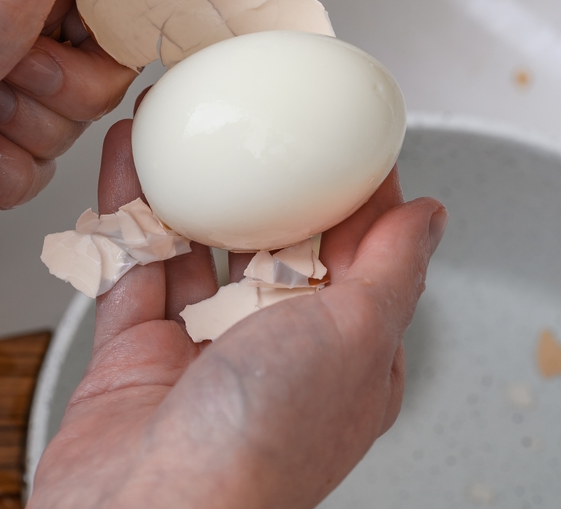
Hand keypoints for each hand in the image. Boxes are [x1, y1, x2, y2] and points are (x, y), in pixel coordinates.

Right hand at [29, 119, 446, 508]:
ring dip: (190, 180)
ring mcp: (202, 349)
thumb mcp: (355, 338)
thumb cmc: (263, 444)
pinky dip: (130, 206)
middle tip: (255, 116)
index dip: (351, 187)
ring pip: (199, 244)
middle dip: (266, 177)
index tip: (337, 129)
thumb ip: (392, 270)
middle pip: (275, 241)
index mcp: (344, 354)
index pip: (358, 251)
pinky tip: (128, 154)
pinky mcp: (136, 351)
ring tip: (183, 120)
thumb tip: (432, 215)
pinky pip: (135, 262)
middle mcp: (275, 351)